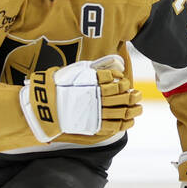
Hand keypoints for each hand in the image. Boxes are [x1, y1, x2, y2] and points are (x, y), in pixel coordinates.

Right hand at [20, 55, 142, 142]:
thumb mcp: (78, 70)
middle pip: (122, 97)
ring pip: (121, 111)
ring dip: (133, 110)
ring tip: (138, 108)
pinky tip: (130, 120)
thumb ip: (96, 67)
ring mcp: (95, 112)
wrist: (47, 104)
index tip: (126, 84)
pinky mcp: (93, 124)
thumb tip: (114, 62)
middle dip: (133, 96)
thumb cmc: (62, 85)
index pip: (115, 82)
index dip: (124, 83)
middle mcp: (95, 96)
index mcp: (92, 82)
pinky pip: (114, 126)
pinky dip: (125, 123)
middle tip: (138, 95)